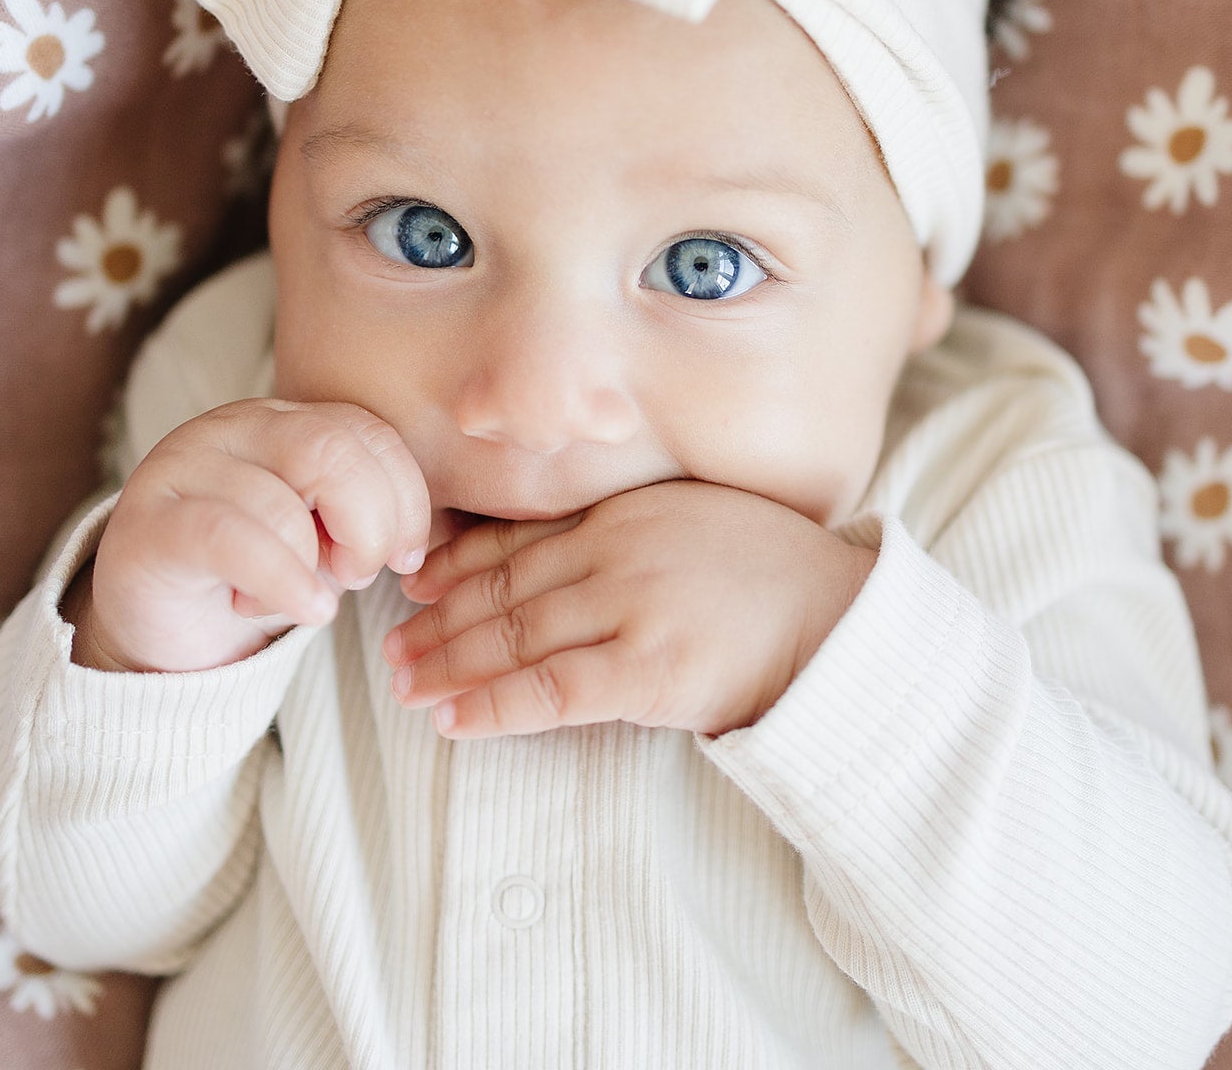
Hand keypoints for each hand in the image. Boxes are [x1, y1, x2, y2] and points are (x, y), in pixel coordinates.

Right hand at [78, 398, 429, 672]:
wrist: (155, 625)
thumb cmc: (253, 577)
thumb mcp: (322, 541)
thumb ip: (362, 520)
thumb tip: (410, 541)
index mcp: (285, 420)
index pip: (367, 431)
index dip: (404, 496)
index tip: (407, 555)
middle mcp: (233, 428)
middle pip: (330, 450)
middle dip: (368, 525)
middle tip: (361, 575)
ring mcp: (184, 468)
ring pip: (282, 498)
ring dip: (315, 565)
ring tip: (311, 600)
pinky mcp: (148, 524)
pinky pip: (231, 539)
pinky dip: (284, 581)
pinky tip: (305, 610)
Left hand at [381, 479, 877, 739]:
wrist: (839, 617)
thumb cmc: (772, 570)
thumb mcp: (693, 518)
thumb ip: (627, 525)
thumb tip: (561, 550)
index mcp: (625, 511)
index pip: (519, 539)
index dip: (458, 565)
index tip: (416, 584)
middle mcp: (617, 552)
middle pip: (503, 590)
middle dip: (439, 622)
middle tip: (391, 647)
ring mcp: (630, 609)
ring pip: (514, 639)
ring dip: (449, 664)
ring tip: (404, 685)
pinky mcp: (648, 672)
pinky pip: (551, 692)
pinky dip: (494, 706)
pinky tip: (453, 720)